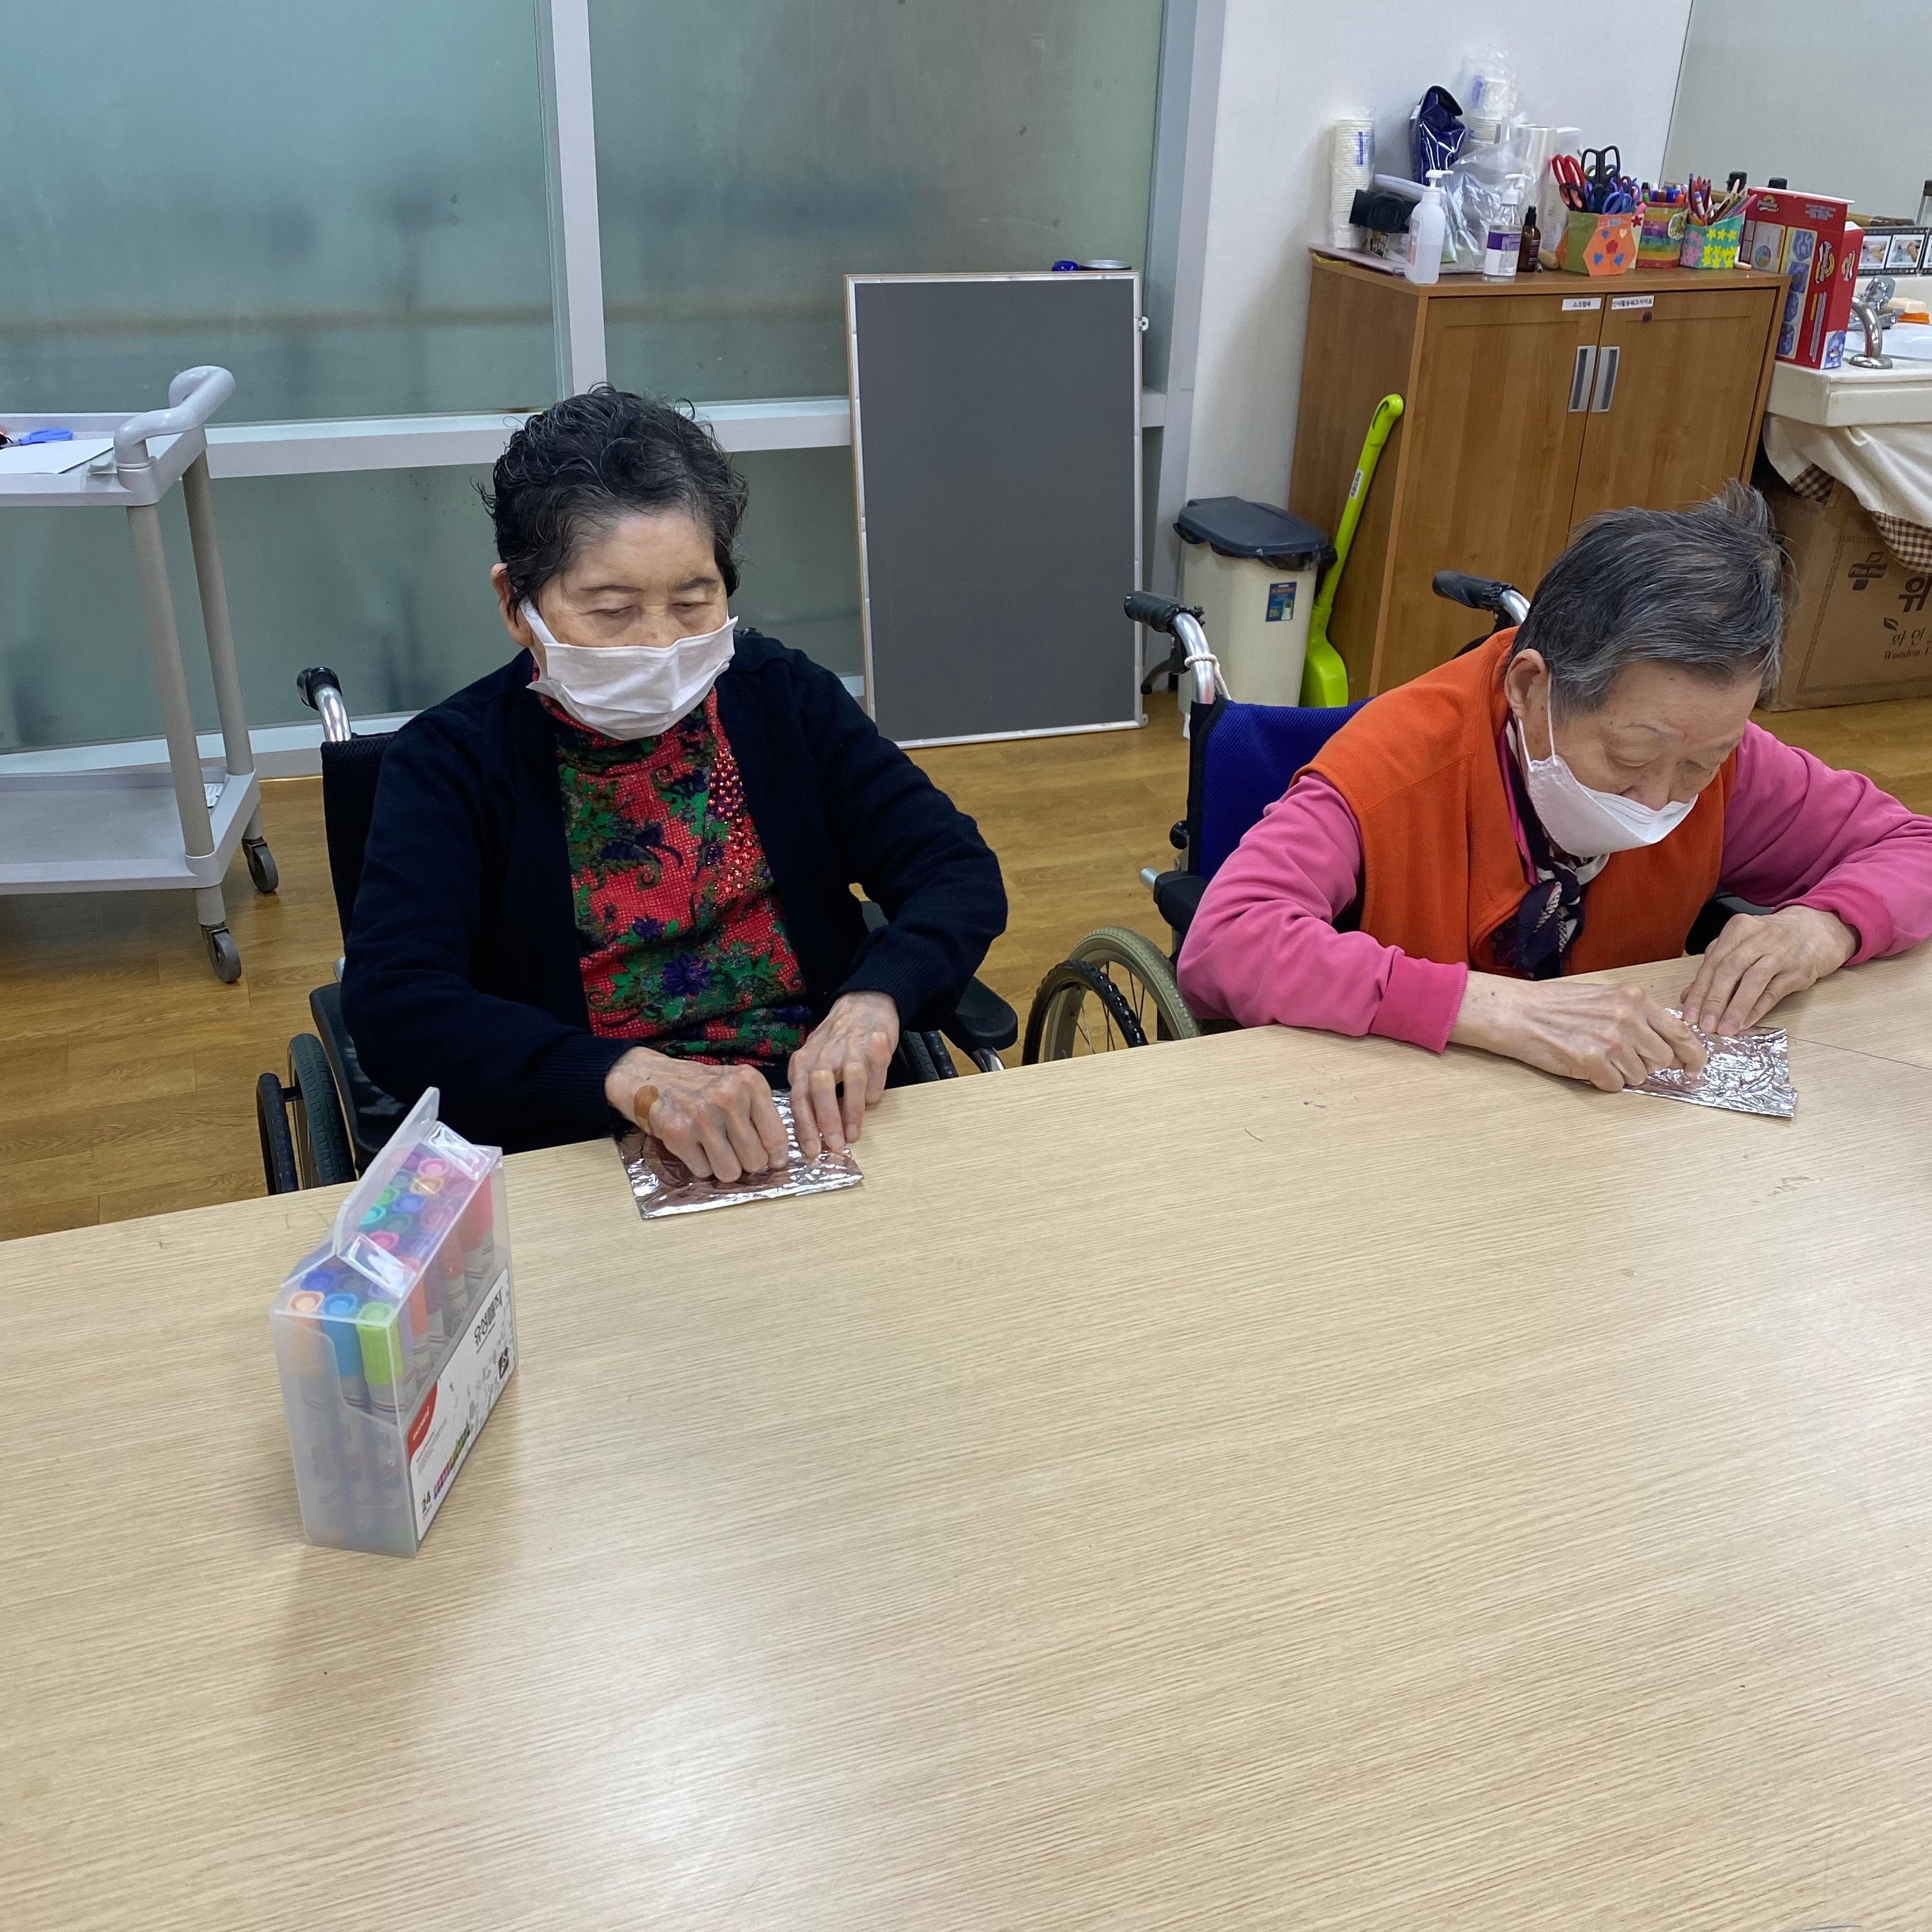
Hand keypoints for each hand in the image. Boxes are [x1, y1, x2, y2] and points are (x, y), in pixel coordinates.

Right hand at [604, 1048, 787, 1182]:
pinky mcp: (678, 1133)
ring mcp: (702, 1116)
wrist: (650, 1078)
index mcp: (750, 1083)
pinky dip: (699, 1164)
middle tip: (732, 1149)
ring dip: (723, 1167)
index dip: (776, 1157)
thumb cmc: (701, 1086)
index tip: (772, 1161)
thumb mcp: (737, 1086)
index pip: (776, 1137)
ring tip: (712, 1147)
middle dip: (746, 1162)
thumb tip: (778, 1159)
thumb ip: (760, 1115)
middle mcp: (728, 1097)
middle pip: (755, 1160)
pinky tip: (692, 1144)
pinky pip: (703, 1172)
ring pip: (731, 1172)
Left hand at [787, 991, 899, 1157]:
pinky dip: (874, 1089)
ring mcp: (852, 1047)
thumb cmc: (836, 1043)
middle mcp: (824, 1053)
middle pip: (820, 1088)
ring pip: (850, 1080)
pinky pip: (875, 1072)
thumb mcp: (813, 1063)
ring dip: (852, 1110)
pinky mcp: (876, 1043)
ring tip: (854, 1135)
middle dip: (827, 1120)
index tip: (811, 1150)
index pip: (799, 1096)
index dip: (804, 1126)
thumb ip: (810, 1093)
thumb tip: (813, 1134)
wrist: (863, 1003)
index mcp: (804, 1062)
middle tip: (834, 1146)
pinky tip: (872, 1101)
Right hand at [1450, 973, 1706, 1092]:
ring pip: (1640, 1076)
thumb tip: (1665, 1045)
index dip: (1694, 1055)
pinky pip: (1615, 1086)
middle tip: (1623, 1058)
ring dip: (1622, 1073)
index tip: (1695, 1068)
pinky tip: (1584, 1065)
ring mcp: (1611, 1041)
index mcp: (1634, 999)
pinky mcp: (1592, 1062)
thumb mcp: (1604, 998)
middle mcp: (1628, 1018)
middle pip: (1662, 1059)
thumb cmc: (1556, 1004)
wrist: (1518, 1012)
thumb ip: (1637, 1016)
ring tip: (1596, 1056)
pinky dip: (1602, 1081)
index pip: (1681, 1032)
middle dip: (1647, 1064)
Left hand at [1680, 906, 1855, 1036]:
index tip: (1689, 1014)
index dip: (1699, 990)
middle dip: (1714, 1001)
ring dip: (1735, 1008)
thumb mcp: (1742, 944)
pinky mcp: (1798, 971)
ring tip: (1724, 1029)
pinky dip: (1757, 1009)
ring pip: (1752, 981)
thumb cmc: (1772, 940)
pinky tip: (1745, 1023)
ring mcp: (1781, 953)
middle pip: (1729, 970)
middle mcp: (1759, 938)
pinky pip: (1773, 992)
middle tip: (1704, 1025)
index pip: (1712, 962)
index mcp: (1738, 929)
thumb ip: (1715, 966)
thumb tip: (1687, 996)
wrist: (1818, 930)